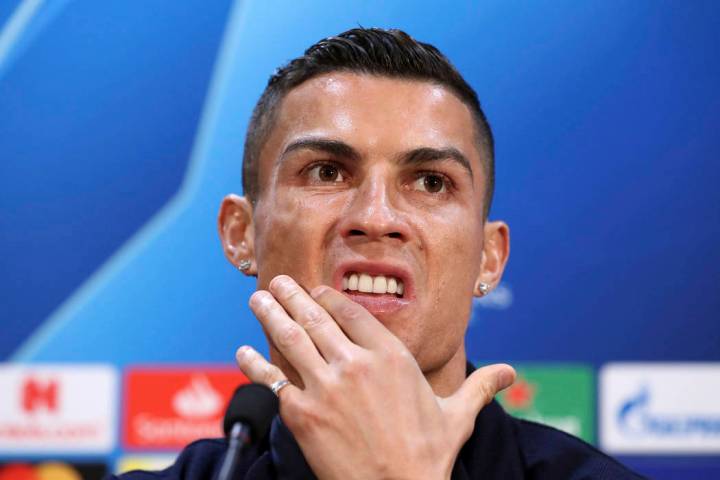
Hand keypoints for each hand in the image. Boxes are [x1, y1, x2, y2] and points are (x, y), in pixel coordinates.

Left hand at [235, 275, 514, 479]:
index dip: (330, 298)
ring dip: (270, 314)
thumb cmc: (428, 456)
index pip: (352, 312)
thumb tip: (510, 373)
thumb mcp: (457, 415)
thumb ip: (479, 386)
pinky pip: (272, 380)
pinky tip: (242, 351)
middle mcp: (355, 363)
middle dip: (292, 296)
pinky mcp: (302, 413)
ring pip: (291, 338)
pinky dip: (255, 363)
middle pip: (316, 318)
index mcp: (390, 356)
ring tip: (258, 298)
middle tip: (278, 281)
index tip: (315, 291)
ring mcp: (325, 386)